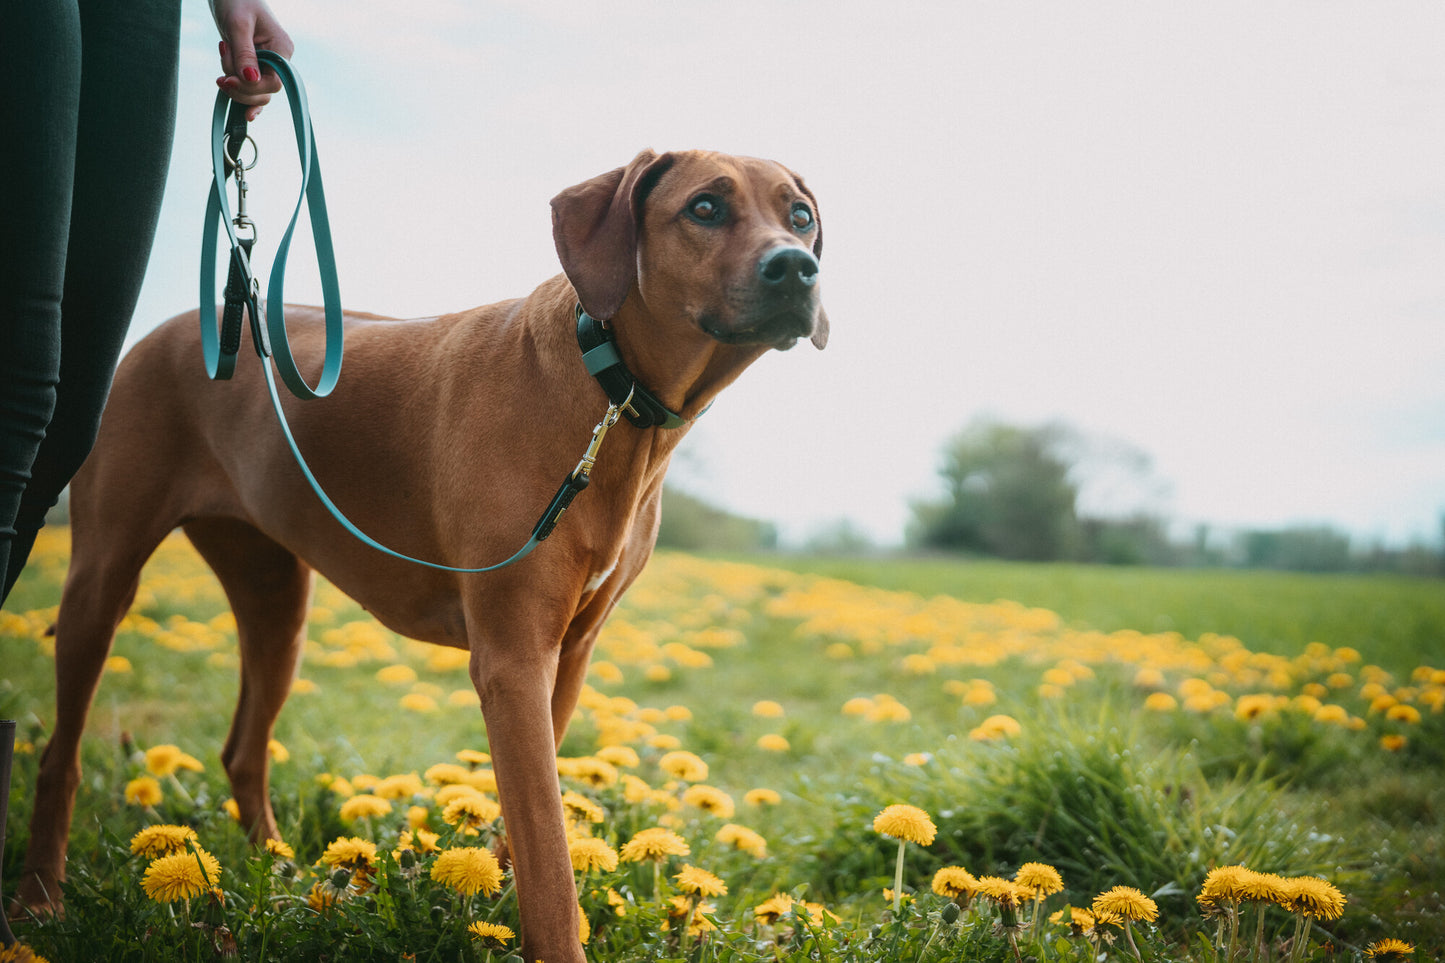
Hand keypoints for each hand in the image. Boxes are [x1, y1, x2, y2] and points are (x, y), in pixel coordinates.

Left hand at [211, 0, 293, 120]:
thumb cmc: (236, 1)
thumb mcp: (237, 25)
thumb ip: (244, 53)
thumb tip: (250, 79)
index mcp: (282, 49)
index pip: (274, 82)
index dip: (251, 87)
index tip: (227, 80)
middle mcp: (279, 60)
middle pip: (265, 91)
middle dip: (240, 87)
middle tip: (219, 77)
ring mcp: (267, 65)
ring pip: (255, 91)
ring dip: (234, 83)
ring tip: (223, 55)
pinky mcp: (255, 66)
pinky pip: (252, 88)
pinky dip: (241, 93)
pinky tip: (236, 103)